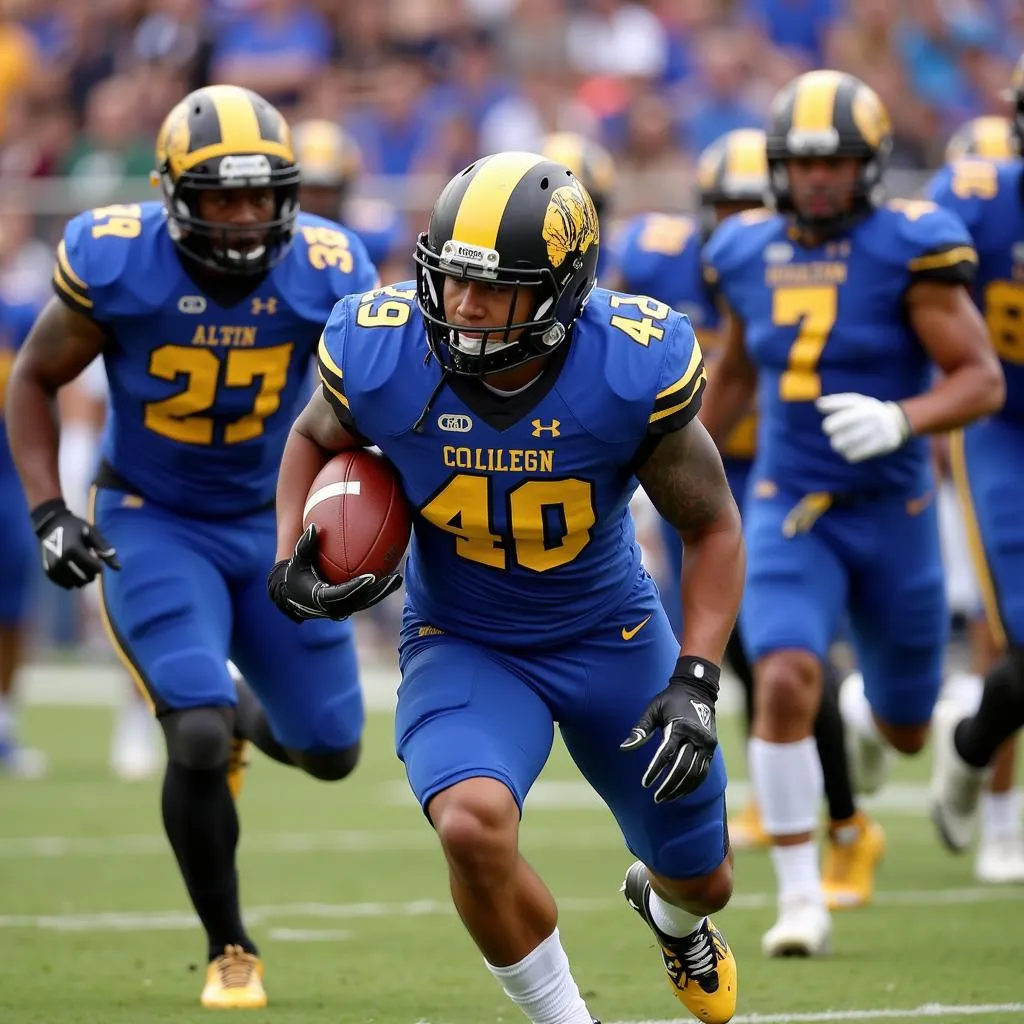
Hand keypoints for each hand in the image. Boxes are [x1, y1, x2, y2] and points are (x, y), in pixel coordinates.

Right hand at [30, 498, 119, 589]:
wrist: (50, 524)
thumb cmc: (74, 526)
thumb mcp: (92, 533)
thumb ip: (105, 549)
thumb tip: (119, 568)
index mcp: (73, 550)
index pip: (94, 568)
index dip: (99, 566)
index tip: (96, 557)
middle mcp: (61, 560)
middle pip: (85, 578)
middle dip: (91, 573)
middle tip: (89, 563)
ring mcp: (53, 567)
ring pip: (75, 584)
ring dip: (82, 579)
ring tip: (81, 567)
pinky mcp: (48, 571)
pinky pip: (64, 584)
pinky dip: (71, 581)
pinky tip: (73, 573)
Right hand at [267, 525, 401, 622]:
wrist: (294, 595)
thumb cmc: (296, 574)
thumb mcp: (297, 560)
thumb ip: (305, 545)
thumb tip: (314, 526)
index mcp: (321, 597)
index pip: (342, 594)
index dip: (357, 587)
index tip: (371, 577)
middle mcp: (334, 607)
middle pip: (361, 600)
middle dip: (378, 591)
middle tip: (393, 578)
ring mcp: (342, 608)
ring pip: (366, 602)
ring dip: (383, 591)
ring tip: (398, 578)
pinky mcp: (348, 606)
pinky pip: (366, 598)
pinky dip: (378, 589)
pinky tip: (392, 576)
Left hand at [620, 656, 719, 802]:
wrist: (697, 689)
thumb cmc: (670, 700)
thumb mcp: (652, 709)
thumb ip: (640, 729)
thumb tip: (623, 748)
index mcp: (680, 726)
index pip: (666, 755)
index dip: (655, 771)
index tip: (645, 783)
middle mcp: (696, 737)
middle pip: (682, 768)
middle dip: (668, 785)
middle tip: (656, 798)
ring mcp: (706, 744)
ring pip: (695, 774)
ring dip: (681, 788)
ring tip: (667, 798)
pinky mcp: (711, 748)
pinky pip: (703, 771)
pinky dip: (693, 784)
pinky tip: (681, 792)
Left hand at [816, 393, 910, 463]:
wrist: (897, 421)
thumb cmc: (867, 411)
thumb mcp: (854, 401)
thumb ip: (835, 402)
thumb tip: (818, 404)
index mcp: (862, 407)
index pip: (834, 424)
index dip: (828, 427)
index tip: (831, 427)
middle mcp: (872, 419)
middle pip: (838, 441)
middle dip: (835, 439)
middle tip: (839, 437)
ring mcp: (879, 433)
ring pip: (846, 450)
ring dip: (842, 448)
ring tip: (845, 444)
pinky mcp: (884, 445)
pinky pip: (855, 456)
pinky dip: (850, 455)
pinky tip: (854, 449)